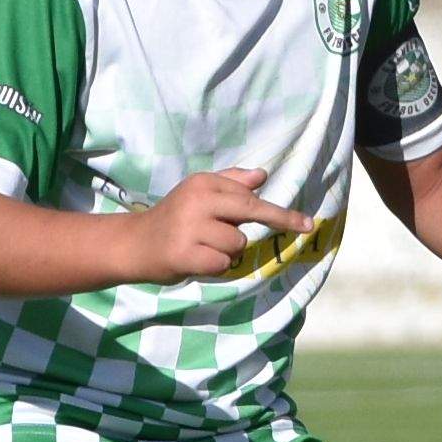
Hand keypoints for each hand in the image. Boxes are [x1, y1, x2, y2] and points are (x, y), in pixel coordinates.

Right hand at [123, 166, 307, 282]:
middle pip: (250, 211)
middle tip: (306, 227)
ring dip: (227, 251)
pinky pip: (222, 264)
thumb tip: (262, 175)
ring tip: (204, 247)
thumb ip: (230, 183)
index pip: (249, 196)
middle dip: (281, 220)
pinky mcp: (184, 254)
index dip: (279, 211)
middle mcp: (197, 201)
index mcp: (203, 183)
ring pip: (236, 244)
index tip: (306, 222)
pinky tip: (196, 260)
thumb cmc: (174, 218)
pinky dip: (215, 267)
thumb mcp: (198, 194)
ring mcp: (190, 228)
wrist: (135, 244)